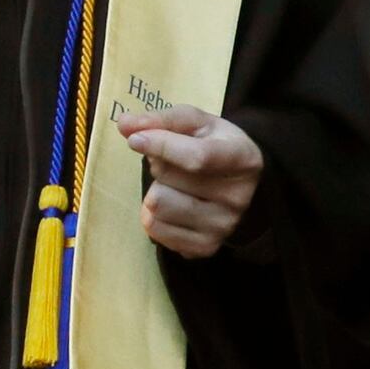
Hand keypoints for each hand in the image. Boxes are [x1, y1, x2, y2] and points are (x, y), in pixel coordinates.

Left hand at [118, 104, 264, 259]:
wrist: (244, 186)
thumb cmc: (215, 146)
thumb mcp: (197, 124)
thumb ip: (162, 121)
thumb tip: (125, 125)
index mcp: (243, 159)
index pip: (196, 157)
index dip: (161, 146)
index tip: (136, 139)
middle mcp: (238, 197)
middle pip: (168, 178)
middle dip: (160, 166)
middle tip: (175, 165)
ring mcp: (223, 226)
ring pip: (157, 205)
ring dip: (155, 192)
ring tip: (174, 187)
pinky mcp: (205, 247)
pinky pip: (154, 230)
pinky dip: (153, 216)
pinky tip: (172, 207)